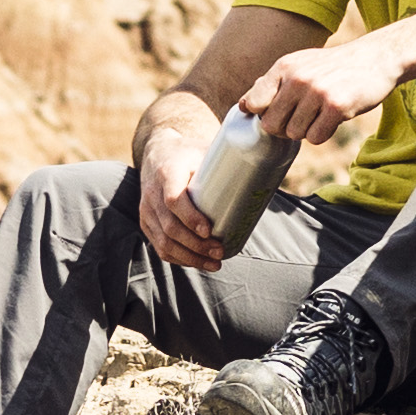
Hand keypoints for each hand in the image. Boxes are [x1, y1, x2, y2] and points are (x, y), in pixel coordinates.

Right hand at [133, 93, 234, 274]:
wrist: (158, 153)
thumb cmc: (190, 154)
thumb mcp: (205, 151)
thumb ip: (229, 162)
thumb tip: (269, 175)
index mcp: (166, 171)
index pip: (173, 199)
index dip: (190, 218)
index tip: (209, 230)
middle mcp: (151, 193)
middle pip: (170, 227)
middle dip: (196, 245)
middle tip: (220, 251)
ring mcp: (146, 211)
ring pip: (164, 242)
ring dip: (190, 257)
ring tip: (214, 263)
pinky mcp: (147, 223)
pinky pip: (160, 248)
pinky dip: (180, 259)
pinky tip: (198, 263)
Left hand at [240, 31, 401, 148]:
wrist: (376, 58)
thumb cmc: (333, 67)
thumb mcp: (300, 65)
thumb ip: (271, 83)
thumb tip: (244, 105)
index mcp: (284, 67)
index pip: (254, 103)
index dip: (263, 114)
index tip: (277, 113)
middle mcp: (297, 78)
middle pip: (271, 125)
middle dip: (285, 127)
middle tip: (303, 117)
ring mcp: (317, 92)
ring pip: (294, 134)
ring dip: (307, 130)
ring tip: (321, 113)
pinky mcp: (337, 106)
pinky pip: (316, 137)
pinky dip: (324, 133)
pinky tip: (333, 117)